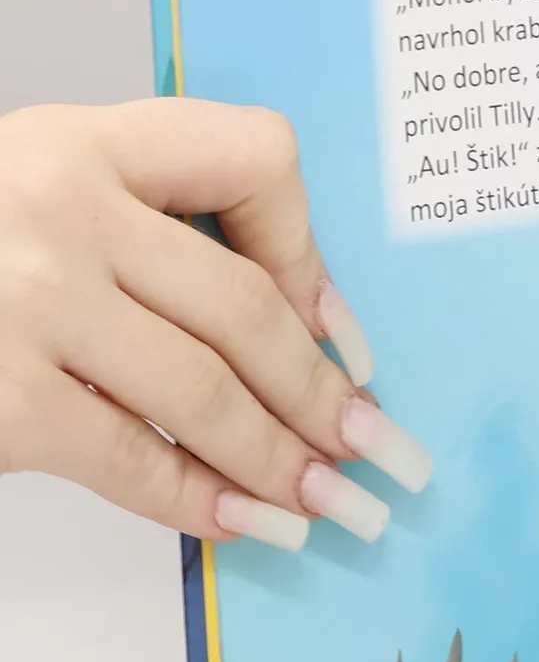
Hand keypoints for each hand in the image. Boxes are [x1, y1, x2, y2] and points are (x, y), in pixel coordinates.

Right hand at [0, 100, 430, 549]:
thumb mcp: (36, 195)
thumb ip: (143, 230)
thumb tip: (301, 336)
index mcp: (84, 138)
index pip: (255, 157)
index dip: (315, 252)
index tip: (345, 331)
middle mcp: (59, 204)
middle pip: (245, 307)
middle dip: (325, 393)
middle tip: (380, 450)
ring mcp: (25, 300)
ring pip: (206, 391)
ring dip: (285, 460)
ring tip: (334, 503)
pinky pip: (131, 456)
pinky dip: (200, 500)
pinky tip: (246, 523)